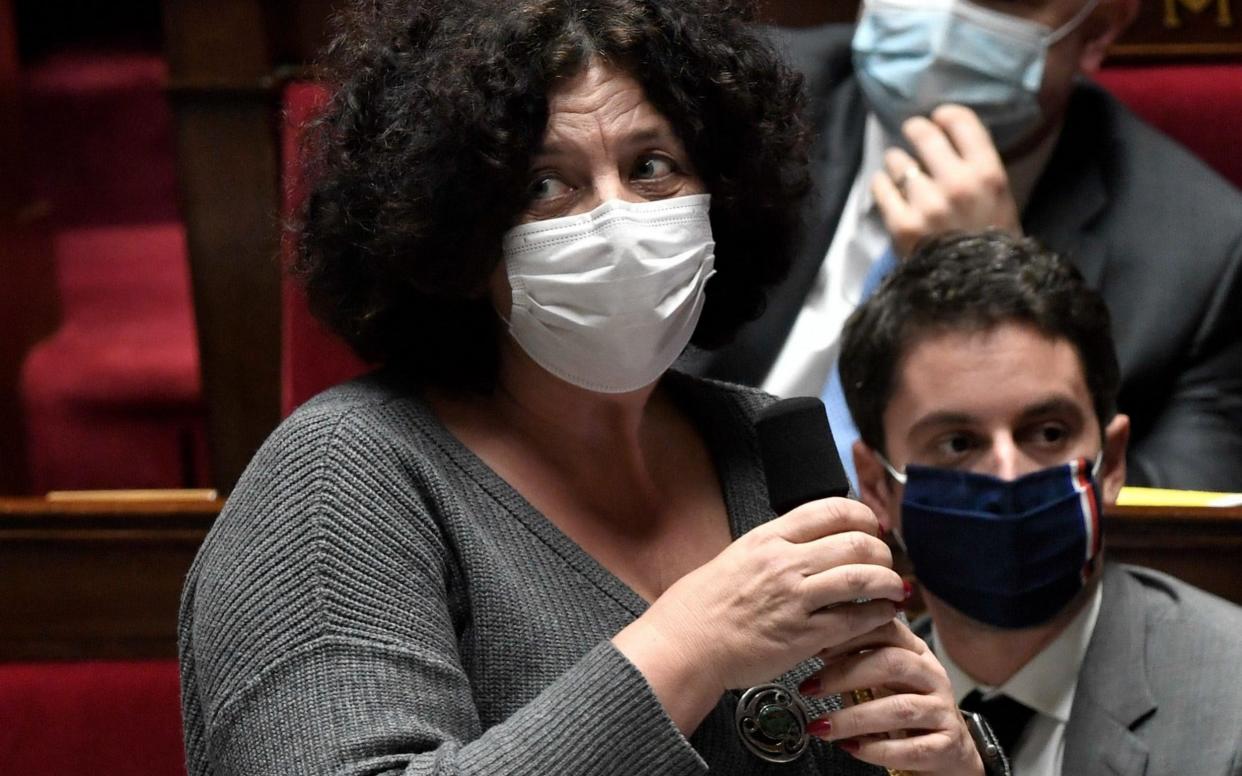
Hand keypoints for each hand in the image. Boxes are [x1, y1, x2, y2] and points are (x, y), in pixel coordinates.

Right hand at [613, 498, 906, 731]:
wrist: (685, 644)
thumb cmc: (704, 605)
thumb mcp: (738, 556)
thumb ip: (776, 547)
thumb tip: (812, 540)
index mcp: (768, 538)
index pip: (832, 509)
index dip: (864, 516)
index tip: (873, 528)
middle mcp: (784, 562)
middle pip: (856, 542)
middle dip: (882, 552)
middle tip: (886, 562)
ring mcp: (795, 598)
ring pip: (863, 578)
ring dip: (889, 582)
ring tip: (894, 589)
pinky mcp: (804, 636)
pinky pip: (856, 620)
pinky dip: (879, 615)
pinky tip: (883, 615)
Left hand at [800, 619, 982, 775]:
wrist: (948, 753)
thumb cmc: (907, 710)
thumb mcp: (884, 681)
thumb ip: (856, 664)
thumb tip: (814, 648)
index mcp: (917, 653)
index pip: (887, 630)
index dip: (850, 636)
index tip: (817, 648)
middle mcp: (933, 677)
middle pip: (892, 664)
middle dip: (845, 674)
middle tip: (810, 688)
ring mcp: (943, 712)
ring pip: (899, 708)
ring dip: (854, 718)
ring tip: (822, 726)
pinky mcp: (948, 747)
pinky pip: (911, 749)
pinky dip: (876, 750)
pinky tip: (851, 748)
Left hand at [872, 104, 1020, 257]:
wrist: (976, 290)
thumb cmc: (991, 242)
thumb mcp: (999, 199)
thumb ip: (978, 166)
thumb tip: (946, 133)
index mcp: (989, 174)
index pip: (961, 122)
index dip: (945, 115)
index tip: (937, 119)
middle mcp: (958, 184)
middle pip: (924, 135)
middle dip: (915, 129)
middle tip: (911, 132)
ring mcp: (928, 205)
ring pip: (897, 160)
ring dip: (896, 161)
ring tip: (900, 170)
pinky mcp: (901, 224)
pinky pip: (880, 187)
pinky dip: (880, 184)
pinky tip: (886, 187)